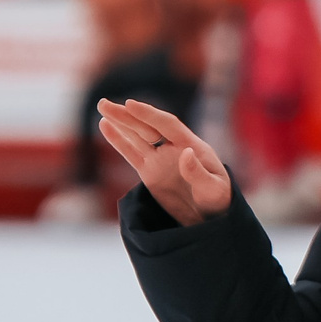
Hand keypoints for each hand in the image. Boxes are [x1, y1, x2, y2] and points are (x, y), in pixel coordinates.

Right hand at [97, 97, 232, 226]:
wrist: (210, 218)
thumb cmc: (218, 201)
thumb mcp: (213, 189)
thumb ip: (198, 173)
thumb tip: (185, 152)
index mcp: (191, 145)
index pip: (167, 125)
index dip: (149, 115)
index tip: (130, 104)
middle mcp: (174, 148)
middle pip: (147, 127)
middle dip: (127, 115)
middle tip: (104, 103)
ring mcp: (160, 159)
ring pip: (137, 136)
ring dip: (120, 122)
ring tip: (102, 107)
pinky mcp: (150, 172)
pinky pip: (131, 153)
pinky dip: (119, 140)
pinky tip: (105, 126)